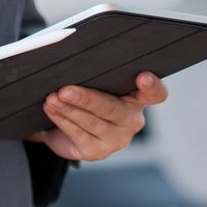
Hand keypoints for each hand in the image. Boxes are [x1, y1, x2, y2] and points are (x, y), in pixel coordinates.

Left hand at [25, 71, 167, 161]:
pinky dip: (62, 119)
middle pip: (113, 109)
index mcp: (138, 97)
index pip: (156, 93)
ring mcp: (116, 138)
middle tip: (65, 90)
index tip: (142, 77)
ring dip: (68, 109)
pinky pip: (78, 135)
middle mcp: (132, 120)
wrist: (70, 126)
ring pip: (92, 122)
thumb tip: (71, 55)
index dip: (152, 86)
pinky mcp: (98, 152)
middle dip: (86, 98)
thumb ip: (94, 70)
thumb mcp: (94, 81)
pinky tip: (51, 109)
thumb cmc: (88, 93)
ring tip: (51, 98)